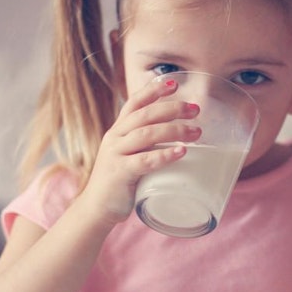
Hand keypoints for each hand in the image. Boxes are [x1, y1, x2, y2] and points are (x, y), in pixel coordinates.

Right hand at [79, 77, 201, 225]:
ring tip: (196, 132)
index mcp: (118, 130)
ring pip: (146, 134)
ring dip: (174, 130)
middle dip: (172, 109)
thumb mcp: (129, 154)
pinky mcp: (120, 173)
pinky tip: (181, 152)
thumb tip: (180, 135)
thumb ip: (146, 143)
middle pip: (145, 115)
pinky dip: (164, 155)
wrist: (96, 208)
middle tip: (196, 110)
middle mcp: (115, 138)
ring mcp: (116, 154)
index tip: (175, 83)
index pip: (135, 102)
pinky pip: (144, 160)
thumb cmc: (120, 180)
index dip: (153, 90)